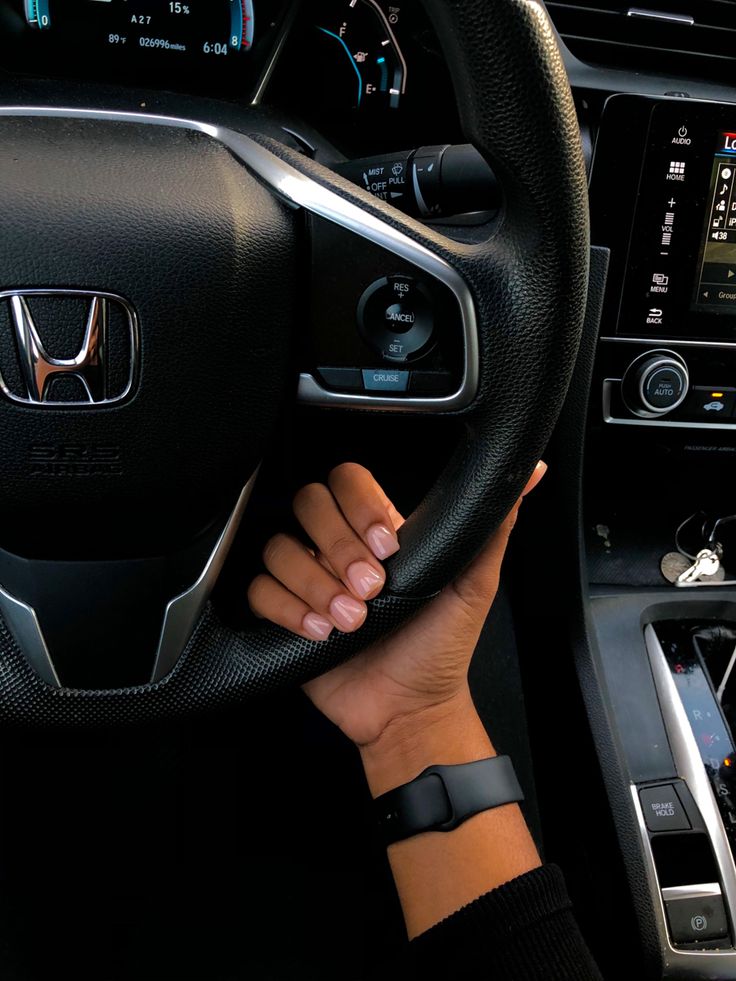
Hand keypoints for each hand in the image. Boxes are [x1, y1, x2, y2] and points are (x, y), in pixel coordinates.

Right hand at [248, 461, 546, 752]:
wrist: (411, 709)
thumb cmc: (441, 647)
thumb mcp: (475, 583)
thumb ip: (492, 524)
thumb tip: (531, 473)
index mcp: (379, 529)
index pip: (348, 480)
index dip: (359, 506)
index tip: (389, 546)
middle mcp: (339, 547)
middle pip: (307, 505)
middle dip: (339, 548)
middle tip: (372, 589)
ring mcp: (309, 578)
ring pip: (280, 548)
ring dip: (315, 585)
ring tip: (351, 620)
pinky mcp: (285, 614)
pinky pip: (261, 591)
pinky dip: (288, 610)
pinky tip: (320, 633)